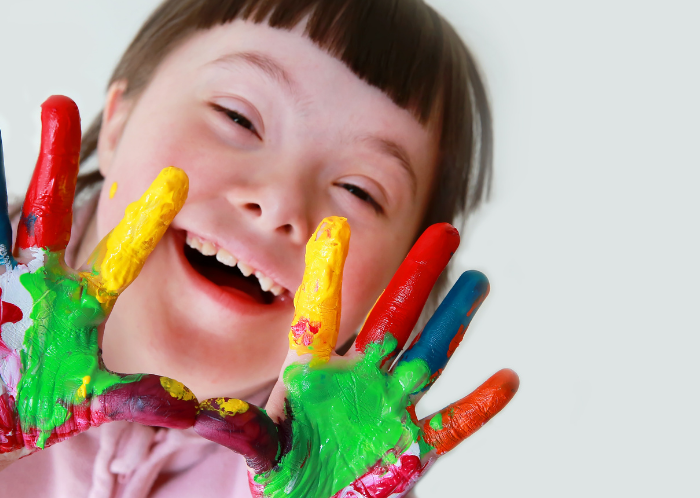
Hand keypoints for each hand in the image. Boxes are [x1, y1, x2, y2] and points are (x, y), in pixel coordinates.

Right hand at [0, 95, 197, 456]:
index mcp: (82, 300)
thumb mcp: (96, 398)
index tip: (176, 178)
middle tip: (58, 104)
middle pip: (49, 211)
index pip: (121, 254)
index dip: (146, 221)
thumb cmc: (47, 401)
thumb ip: (141, 397)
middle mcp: (39, 278)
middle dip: (53, 161)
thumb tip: (197, 407)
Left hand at [193, 218, 518, 496]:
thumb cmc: (283, 472)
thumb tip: (192, 409)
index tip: (334, 228)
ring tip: (479, 281)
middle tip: (444, 231)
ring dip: (455, 321)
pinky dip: (479, 405)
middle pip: (394, 317)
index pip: (322, 314)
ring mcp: (390, 407)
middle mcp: (359, 378)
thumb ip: (237, 427)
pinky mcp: (413, 445)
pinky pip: (452, 424)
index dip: (328, 274)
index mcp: (315, 372)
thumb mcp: (260, 446)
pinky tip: (507, 379)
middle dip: (418, 275)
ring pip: (430, 355)